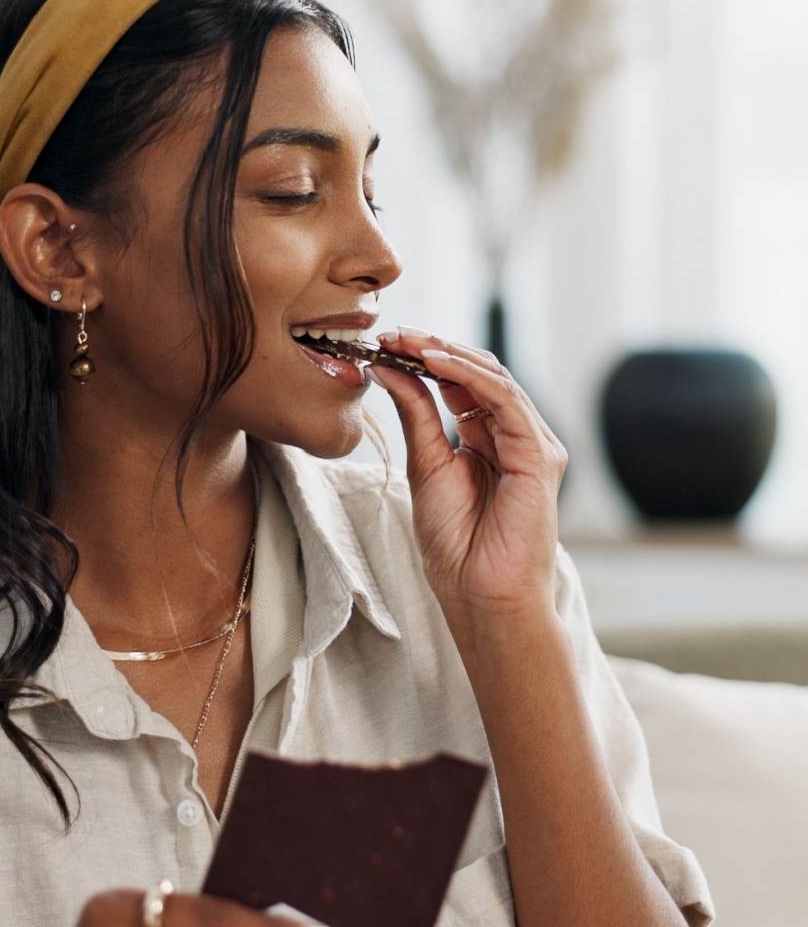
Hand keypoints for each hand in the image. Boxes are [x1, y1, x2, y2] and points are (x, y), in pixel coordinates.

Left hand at [371, 327, 567, 642]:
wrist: (480, 594)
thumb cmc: (456, 544)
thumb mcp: (425, 467)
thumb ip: (415, 416)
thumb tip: (388, 369)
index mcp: (487, 439)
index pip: (459, 383)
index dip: (424, 358)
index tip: (385, 342)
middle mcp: (514, 435)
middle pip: (478, 374)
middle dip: (434, 348)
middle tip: (394, 332)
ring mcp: (531, 444)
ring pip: (494, 379)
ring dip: (449, 354)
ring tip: (408, 340)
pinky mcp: (540, 456)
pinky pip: (506, 402)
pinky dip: (470, 377)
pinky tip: (436, 363)